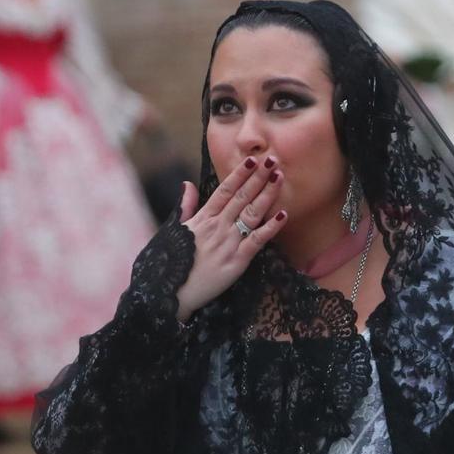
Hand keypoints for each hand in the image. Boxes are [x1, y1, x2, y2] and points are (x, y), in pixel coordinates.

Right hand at [173, 157, 286, 321]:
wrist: (170, 293)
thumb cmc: (171, 263)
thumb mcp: (174, 230)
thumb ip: (185, 207)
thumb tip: (187, 184)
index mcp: (202, 219)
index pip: (224, 191)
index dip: (239, 174)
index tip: (252, 159)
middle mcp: (217, 227)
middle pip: (241, 197)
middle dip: (257, 177)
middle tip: (272, 160)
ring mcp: (228, 243)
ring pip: (251, 213)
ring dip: (267, 194)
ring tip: (279, 178)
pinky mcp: (237, 261)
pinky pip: (257, 241)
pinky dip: (270, 228)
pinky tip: (283, 215)